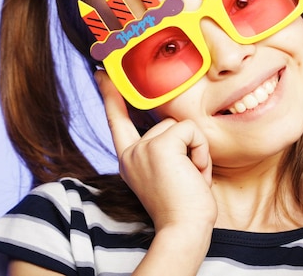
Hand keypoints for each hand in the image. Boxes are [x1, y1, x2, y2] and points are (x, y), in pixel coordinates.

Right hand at [94, 70, 216, 231]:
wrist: (184, 229)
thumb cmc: (184, 207)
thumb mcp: (167, 173)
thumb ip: (163, 149)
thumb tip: (175, 127)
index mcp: (130, 159)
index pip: (118, 120)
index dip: (111, 95)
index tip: (101, 73)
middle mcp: (131, 153)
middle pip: (168, 123)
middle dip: (187, 147)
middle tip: (187, 178)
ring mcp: (143, 148)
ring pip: (182, 126)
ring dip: (196, 151)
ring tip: (190, 178)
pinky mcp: (160, 146)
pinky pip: (192, 131)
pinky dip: (201, 152)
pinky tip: (194, 174)